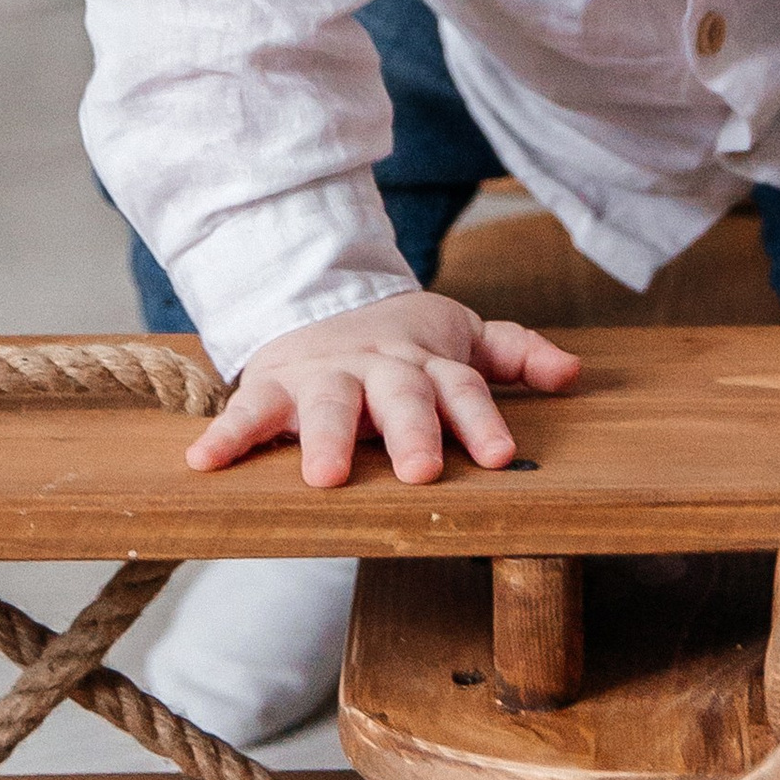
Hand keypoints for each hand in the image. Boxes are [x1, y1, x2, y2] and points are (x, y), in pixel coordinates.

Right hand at [186, 289, 582, 489]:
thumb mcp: (462, 337)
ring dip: (328, 436)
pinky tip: (205, 463)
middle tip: (421, 472)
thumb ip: (517, 352)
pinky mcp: (273, 384)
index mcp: (428, 362)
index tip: (503, 458)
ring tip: (327, 476)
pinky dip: (226, 435)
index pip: (464, 388)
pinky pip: (246, 409)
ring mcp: (325, 375)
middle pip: (401, 395)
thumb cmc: (401, 343)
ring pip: (330, 402)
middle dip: (412, 431)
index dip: (483, 421)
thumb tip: (574, 374)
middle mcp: (379, 368)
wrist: (319, 303)